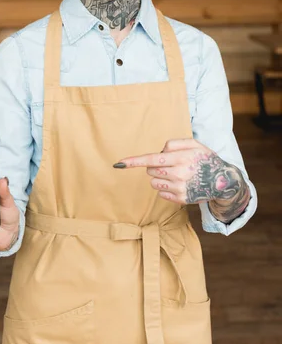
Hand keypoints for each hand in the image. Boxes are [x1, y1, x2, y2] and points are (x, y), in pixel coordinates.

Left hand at [113, 138, 241, 205]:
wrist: (223, 181)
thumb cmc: (205, 159)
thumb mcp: (194, 144)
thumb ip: (174, 143)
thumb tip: (159, 151)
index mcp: (181, 158)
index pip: (152, 158)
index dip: (134, 161)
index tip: (119, 163)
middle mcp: (179, 173)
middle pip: (151, 170)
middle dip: (155, 166)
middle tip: (171, 164)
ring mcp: (180, 188)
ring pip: (154, 182)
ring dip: (159, 177)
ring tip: (175, 174)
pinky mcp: (181, 199)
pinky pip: (161, 193)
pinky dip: (165, 187)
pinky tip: (178, 184)